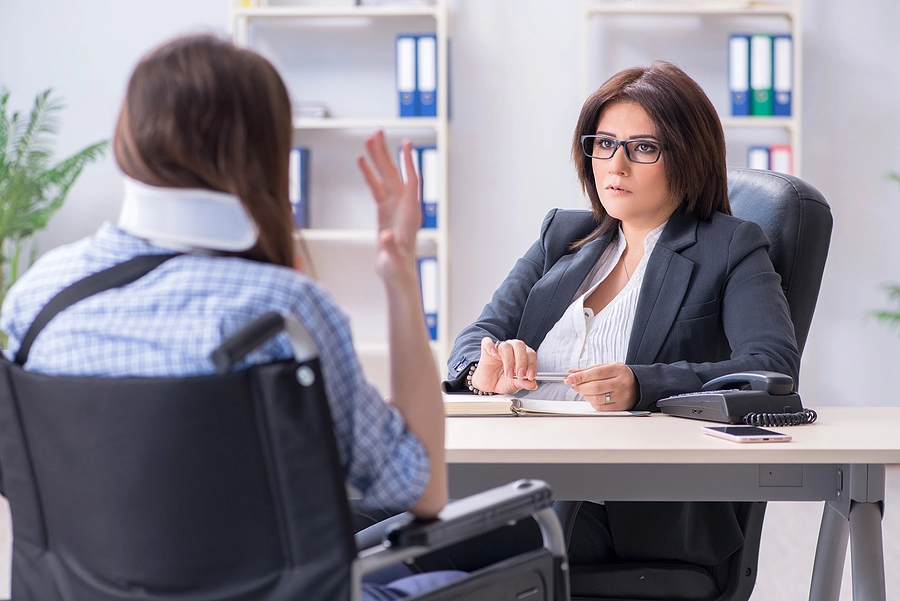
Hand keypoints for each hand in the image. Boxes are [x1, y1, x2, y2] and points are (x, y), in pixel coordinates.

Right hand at [357, 131, 420, 283]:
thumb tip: (384, 236)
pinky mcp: (384, 212)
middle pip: (395, 174)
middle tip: (378, 132)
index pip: (411, 182)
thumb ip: (389, 247)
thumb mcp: (393, 260)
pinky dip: (369, 174)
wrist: (396, 276)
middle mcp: (403, 206)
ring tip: (368, 138)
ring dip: (377, 159)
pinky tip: (361, 160)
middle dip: (386, 153)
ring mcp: (393, 207)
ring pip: (385, 177)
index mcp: (410, 214)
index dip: (408, 164)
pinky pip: (376, 187)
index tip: (405, 144)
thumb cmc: (397, 269)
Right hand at [471, 337, 537, 394]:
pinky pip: (487, 342)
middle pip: (519, 346)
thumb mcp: (513, 385)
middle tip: (520, 375)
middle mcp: (512, 349)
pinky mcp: (486, 349)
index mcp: (522, 355)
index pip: (530, 354)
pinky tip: (493, 354)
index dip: (532, 365)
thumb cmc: (501, 381)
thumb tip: (533, 384)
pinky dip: (490, 346)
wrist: (487, 385)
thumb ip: (523, 383)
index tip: (530, 376)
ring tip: (509, 374)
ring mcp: (499, 348)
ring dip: (509, 360)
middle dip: (522, 361)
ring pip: (506, 346)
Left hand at [565, 362, 638, 410]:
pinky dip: (592, 402)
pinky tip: (593, 397)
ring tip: (584, 390)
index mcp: (618, 369)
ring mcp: (622, 396)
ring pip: (596, 399)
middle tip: (574, 385)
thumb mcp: (607, 367)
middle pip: (595, 387)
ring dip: (585, 395)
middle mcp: (621, 383)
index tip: (569, 378)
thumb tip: (571, 373)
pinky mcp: (620, 407)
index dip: (580, 376)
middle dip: (580, 387)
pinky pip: (600, 407)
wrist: (639, 385)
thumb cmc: (620, 375)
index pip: (596, 373)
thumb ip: (588, 370)